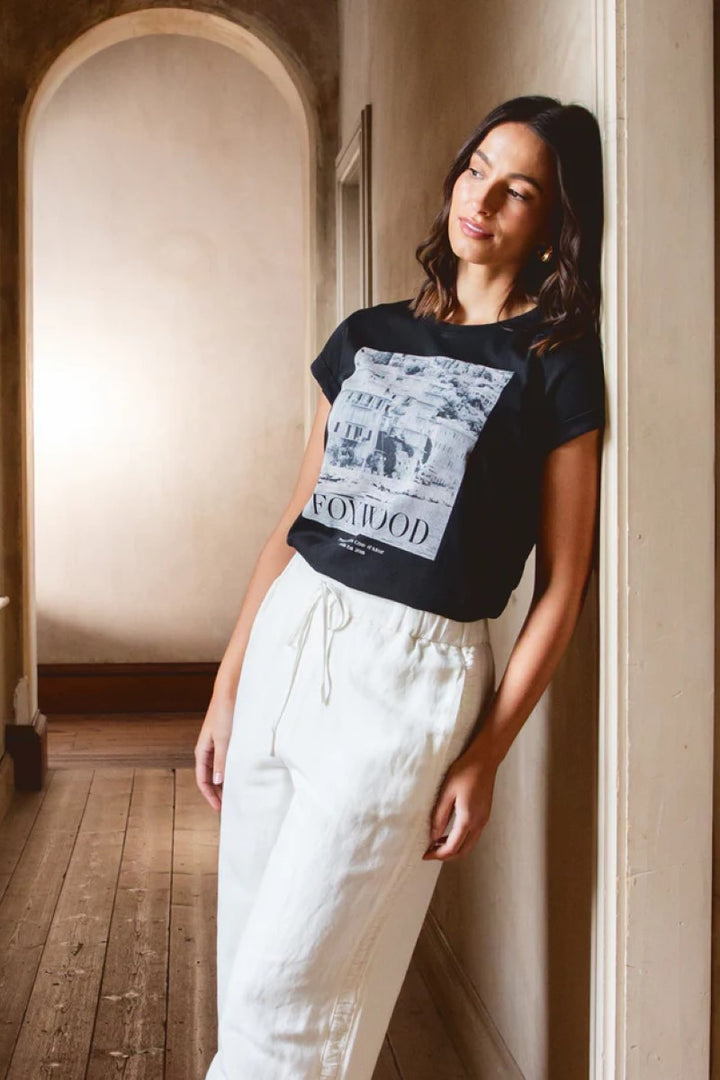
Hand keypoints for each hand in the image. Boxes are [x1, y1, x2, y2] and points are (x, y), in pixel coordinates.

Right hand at [194, 694, 233, 811]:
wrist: (230, 690)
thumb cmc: (225, 712)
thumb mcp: (224, 739)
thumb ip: (221, 761)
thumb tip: (218, 782)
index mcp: (202, 750)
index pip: (202, 780)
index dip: (210, 796)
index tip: (220, 809)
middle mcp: (208, 749)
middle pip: (210, 777)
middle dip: (217, 793)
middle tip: (228, 806)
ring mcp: (218, 744)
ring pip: (219, 769)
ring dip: (224, 782)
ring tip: (235, 794)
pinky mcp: (227, 738)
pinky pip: (227, 760)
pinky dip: (231, 770)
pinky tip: (240, 775)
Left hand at [422, 741, 498, 860]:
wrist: (484, 760)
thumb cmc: (464, 771)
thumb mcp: (446, 792)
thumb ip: (439, 816)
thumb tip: (432, 836)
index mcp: (468, 819)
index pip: (452, 847)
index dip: (438, 855)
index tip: (425, 855)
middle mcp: (479, 823)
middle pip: (463, 852)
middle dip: (446, 856)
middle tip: (430, 853)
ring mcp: (484, 820)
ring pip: (469, 845)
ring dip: (453, 848)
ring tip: (436, 844)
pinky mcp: (485, 815)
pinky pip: (473, 836)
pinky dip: (460, 840)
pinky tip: (448, 833)